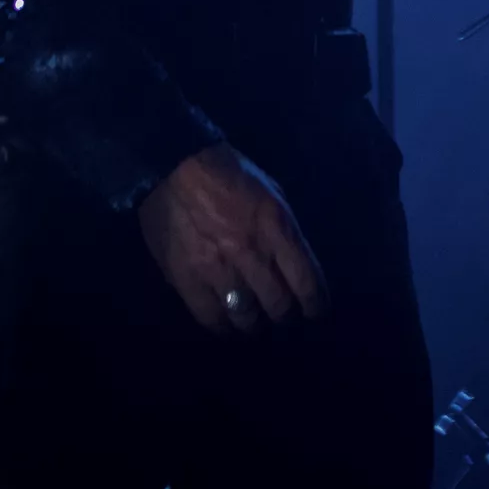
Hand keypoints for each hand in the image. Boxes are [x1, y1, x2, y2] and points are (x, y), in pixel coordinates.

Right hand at [137, 142, 328, 333]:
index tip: (315, 311)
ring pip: (247, 318)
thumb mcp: (270, 190)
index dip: (315, 305)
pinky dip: (223, 326)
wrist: (173, 163)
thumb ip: (282, 229)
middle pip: (278, 306)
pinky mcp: (188, 279)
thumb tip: (292, 262)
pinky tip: (226, 321)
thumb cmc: (228, 172)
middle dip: (284, 315)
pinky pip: (212, 318)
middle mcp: (251, 253)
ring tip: (253, 320)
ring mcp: (218, 269)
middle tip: (280, 313)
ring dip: (254, 323)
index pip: (307, 282)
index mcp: (276, 227)